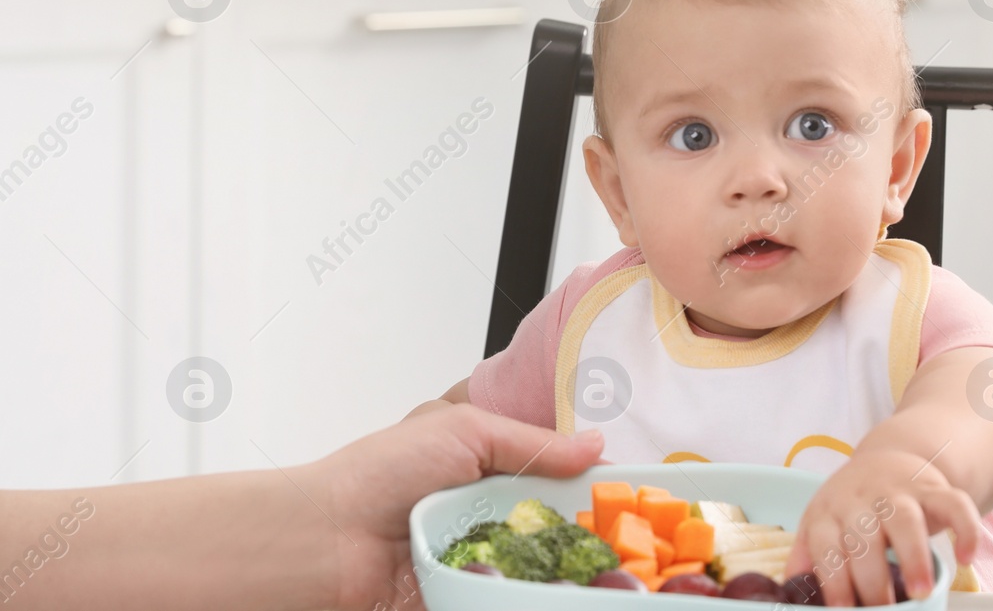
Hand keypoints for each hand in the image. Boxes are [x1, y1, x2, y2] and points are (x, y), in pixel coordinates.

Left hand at [311, 403, 603, 610]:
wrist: (324, 544)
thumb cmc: (379, 476)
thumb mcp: (465, 432)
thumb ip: (533, 443)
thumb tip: (595, 446)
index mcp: (491, 474)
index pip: (560, 482)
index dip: (596, 492)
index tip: (635, 502)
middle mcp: (489, 520)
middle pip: (560, 534)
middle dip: (591, 541)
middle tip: (629, 550)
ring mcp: (480, 566)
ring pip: (542, 574)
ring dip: (566, 574)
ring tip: (607, 578)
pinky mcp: (468, 598)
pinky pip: (510, 600)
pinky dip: (532, 598)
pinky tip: (558, 594)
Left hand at [784, 448, 980, 606]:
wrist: (887, 460)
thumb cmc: (852, 505)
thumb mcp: (822, 523)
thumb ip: (809, 558)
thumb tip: (793, 597)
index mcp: (829, 511)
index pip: (826, 546)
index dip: (834, 581)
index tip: (845, 609)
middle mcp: (862, 499)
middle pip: (864, 538)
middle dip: (874, 580)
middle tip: (884, 610)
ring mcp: (900, 490)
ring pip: (907, 520)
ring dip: (914, 557)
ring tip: (920, 591)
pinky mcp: (934, 487)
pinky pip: (954, 503)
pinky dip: (965, 529)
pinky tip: (966, 556)